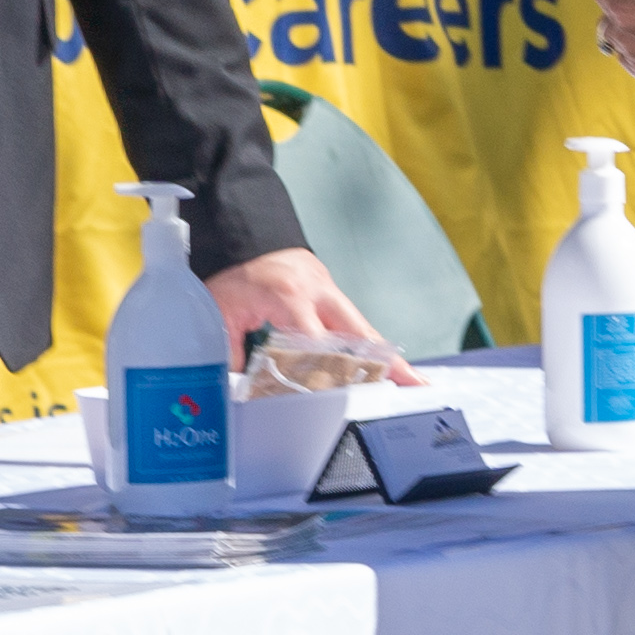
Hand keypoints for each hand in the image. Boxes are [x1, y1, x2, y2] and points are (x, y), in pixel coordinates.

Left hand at [207, 247, 402, 370]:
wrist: (247, 237)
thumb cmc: (235, 276)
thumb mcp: (222, 312)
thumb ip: (231, 351)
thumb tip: (237, 389)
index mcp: (288, 295)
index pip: (316, 342)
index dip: (330, 371)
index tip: (345, 397)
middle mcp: (317, 291)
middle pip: (358, 332)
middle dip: (386, 360)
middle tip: (412, 383)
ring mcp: (329, 290)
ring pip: (363, 328)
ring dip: (387, 356)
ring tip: (412, 381)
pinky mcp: (332, 294)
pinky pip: (355, 323)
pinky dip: (372, 346)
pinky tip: (387, 367)